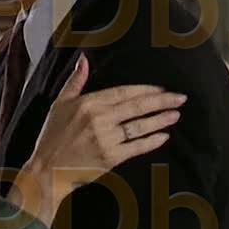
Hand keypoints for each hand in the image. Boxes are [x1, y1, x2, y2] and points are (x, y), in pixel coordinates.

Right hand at [9, 54, 185, 225]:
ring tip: (176, 115)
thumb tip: (84, 59)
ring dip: (160, 120)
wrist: (47, 169)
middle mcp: (98, 120)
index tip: (162, 88)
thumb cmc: (52, 136)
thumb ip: (75, 81)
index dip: (145, 90)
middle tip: (180, 98)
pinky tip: (163, 136)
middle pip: (136, 107)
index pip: (123, 92)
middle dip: (161, 101)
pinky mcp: (110, 158)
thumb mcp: (60, 104)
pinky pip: (136, 148)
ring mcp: (106, 140)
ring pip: (139, 127)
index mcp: (88, 104)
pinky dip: (151, 142)